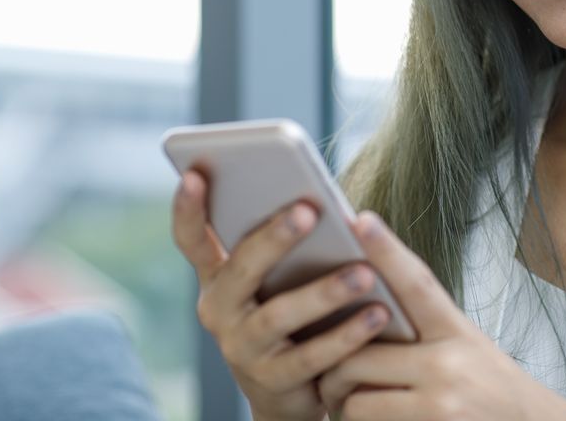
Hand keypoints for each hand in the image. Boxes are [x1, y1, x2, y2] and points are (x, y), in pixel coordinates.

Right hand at [171, 171, 390, 420]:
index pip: (192, 239)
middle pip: (241, 269)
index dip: (188, 208)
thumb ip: (284, 245)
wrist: (294, 392)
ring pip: (278, 315)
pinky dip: (346, 335)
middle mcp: (219, 310)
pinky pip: (310, 356)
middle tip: (308, 210)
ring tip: (364, 272)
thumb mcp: (279, 278)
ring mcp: (241, 348)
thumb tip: (317, 199)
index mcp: (218, 276)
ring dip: (323, 292)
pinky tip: (377, 313)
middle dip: (273, 238)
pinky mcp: (270, 382)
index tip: (196, 173)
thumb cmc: (296, 313)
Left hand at [318, 212, 565, 420]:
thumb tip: (362, 312)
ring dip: (343, 406)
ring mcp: (441, 403)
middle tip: (328, 377)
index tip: (360, 219)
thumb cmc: (492, 391)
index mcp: (457, 332)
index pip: (417, 283)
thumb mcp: (467, 350)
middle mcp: (449, 364)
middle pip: (361, 356)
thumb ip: (423, 332)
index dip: (387, 250)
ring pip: (357, 400)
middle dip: (334, 371)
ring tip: (345, 404)